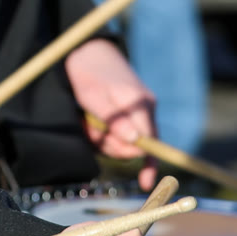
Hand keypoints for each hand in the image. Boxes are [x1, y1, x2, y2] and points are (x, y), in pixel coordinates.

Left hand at [65, 38, 158, 188]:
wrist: (85, 51)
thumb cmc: (87, 74)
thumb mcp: (94, 97)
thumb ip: (115, 120)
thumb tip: (137, 143)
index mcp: (140, 105)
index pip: (151, 143)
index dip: (147, 164)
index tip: (146, 183)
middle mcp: (144, 110)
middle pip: (136, 147)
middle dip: (111, 146)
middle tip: (89, 130)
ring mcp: (138, 112)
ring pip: (124, 142)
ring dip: (102, 139)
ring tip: (85, 120)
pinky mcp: (128, 114)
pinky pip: (118, 134)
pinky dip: (102, 134)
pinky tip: (89, 125)